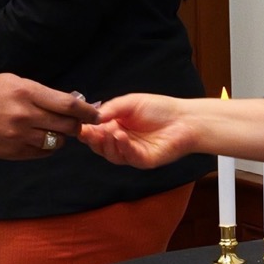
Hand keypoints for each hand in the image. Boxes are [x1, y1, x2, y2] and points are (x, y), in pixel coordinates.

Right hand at [0, 74, 99, 159]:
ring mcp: (19, 136)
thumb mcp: (14, 81)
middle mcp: (25, 115)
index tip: (96, 114)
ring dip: (61, 137)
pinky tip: (41, 139)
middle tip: (76, 123)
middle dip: (76, 125)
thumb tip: (70, 101)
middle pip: (67, 126)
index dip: (87, 111)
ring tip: (53, 130)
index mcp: (26, 92)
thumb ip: (42, 92)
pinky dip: (47, 147)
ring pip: (57, 142)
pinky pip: (43, 153)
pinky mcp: (14, 152)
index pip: (68, 104)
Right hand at [80, 94, 203, 168]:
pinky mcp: (143, 161)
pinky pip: (129, 157)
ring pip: (112, 154)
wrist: (184, 119)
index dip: (87, 131)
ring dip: (107, 144)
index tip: (80, 126)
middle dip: (93, 140)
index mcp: (116, 127)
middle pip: (101, 146)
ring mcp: (132, 153)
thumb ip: (110, 108)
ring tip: (108, 131)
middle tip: (89, 132)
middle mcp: (122, 142)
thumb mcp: (129, 102)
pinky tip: (121, 136)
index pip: (96, 133)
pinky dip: (123, 147)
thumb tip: (92, 117)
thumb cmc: (159, 109)